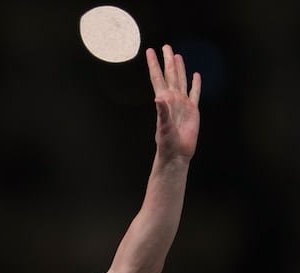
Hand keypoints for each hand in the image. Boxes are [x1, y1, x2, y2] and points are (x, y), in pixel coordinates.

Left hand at [146, 44, 201, 161]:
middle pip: (170, 75)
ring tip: (177, 56)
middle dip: (167, 60)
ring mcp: (183, 104)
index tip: (150, 51)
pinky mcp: (193, 110)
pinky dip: (195, 84)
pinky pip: (195, 93)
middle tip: (166, 46)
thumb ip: (162, 112)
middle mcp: (173, 99)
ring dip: (179, 68)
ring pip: (181, 80)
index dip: (154, 64)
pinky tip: (196, 75)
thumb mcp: (164, 126)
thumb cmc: (167, 142)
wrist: (177, 153)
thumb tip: (159, 98)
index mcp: (164, 100)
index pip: (158, 78)